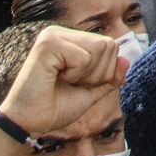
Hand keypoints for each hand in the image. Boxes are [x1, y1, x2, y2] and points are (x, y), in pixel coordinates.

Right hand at [0, 25, 124, 135]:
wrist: (29, 124)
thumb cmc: (55, 107)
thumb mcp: (91, 91)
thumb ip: (110, 76)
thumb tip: (127, 60)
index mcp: (71, 39)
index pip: (111, 46)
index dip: (104, 72)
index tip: (78, 84)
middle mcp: (62, 32)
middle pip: (108, 45)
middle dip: (98, 73)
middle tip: (71, 83)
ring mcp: (54, 35)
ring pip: (100, 48)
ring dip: (87, 74)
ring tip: (63, 80)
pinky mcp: (48, 43)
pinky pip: (84, 57)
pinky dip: (75, 75)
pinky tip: (55, 78)